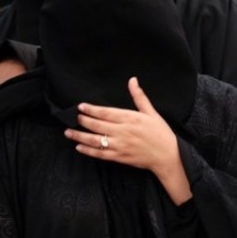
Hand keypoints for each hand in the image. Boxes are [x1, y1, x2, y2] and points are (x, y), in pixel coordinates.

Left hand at [65, 77, 190, 204]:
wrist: (167, 156)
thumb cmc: (160, 133)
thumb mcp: (151, 112)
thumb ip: (139, 97)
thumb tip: (132, 80)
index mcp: (131, 118)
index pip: (106, 113)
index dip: (91, 109)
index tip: (81, 106)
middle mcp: (123, 132)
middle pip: (97, 125)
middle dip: (82, 121)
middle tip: (72, 118)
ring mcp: (120, 146)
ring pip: (95, 140)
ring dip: (80, 136)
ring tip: (69, 133)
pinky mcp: (119, 157)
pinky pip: (100, 154)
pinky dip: (88, 151)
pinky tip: (79, 147)